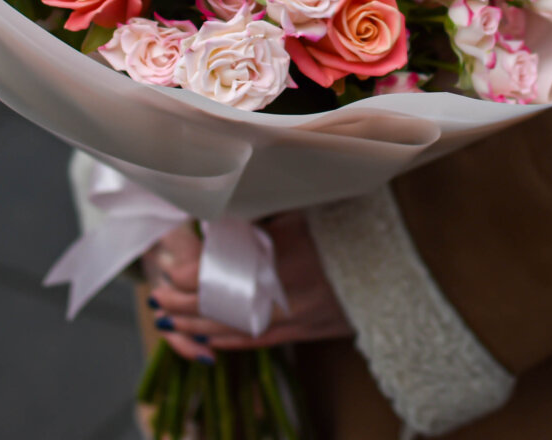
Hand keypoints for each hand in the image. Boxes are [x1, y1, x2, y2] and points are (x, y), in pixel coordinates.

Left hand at [142, 212, 351, 361]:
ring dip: (199, 326)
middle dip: (182, 304)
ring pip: (235, 328)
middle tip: (157, 298)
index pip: (216, 272)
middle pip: (218, 303)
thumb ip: (260, 216)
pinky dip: (232, 342)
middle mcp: (280, 289)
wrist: (394, 259)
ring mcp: (294, 314)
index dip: (186, 275)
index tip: (168, 270)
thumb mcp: (299, 210)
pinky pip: (260, 342)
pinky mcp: (308, 330)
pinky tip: (211, 342)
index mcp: (275, 253)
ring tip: (171, 321)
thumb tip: (220, 212)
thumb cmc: (346, 224)